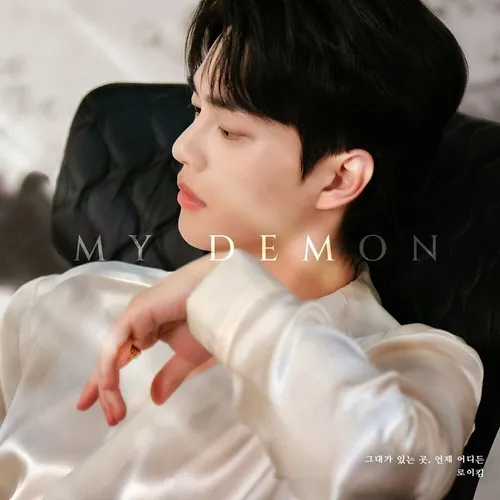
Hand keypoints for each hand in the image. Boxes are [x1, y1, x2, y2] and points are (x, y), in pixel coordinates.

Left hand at [76, 253, 220, 425]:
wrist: (226, 300)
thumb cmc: (212, 323)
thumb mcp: (189, 356)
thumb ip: (170, 375)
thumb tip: (155, 399)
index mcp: (148, 329)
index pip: (120, 358)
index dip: (109, 384)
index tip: (108, 413)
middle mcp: (136, 321)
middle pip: (112, 357)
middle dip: (104, 389)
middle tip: (109, 419)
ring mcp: (134, 316)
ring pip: (112, 353)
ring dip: (108, 384)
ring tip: (114, 413)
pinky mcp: (136, 312)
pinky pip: (116, 343)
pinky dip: (110, 365)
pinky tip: (110, 386)